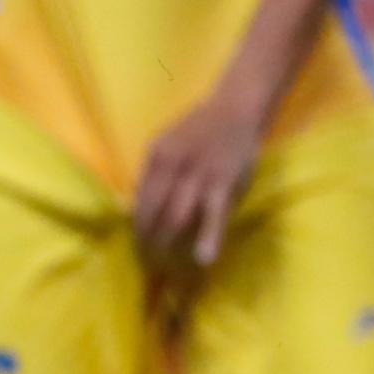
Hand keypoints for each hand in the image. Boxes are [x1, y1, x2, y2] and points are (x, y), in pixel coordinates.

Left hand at [132, 89, 268, 266]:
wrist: (236, 108)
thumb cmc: (200, 130)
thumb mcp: (168, 144)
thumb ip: (156, 172)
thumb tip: (137, 205)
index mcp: (157, 156)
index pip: (140, 198)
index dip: (137, 224)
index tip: (137, 243)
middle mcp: (173, 166)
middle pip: (152, 212)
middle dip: (147, 239)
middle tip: (147, 261)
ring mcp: (198, 175)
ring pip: (175, 217)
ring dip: (167, 243)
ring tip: (164, 264)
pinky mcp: (223, 183)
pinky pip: (214, 215)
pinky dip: (209, 237)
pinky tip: (204, 258)